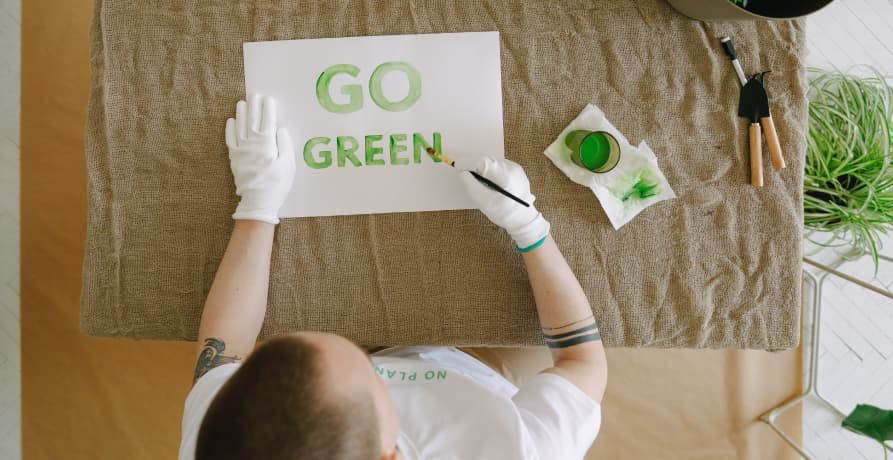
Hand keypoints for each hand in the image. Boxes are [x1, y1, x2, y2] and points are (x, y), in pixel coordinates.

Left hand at [225, 94, 295, 224]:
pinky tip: (231, 120)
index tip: (268, 98)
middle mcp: (252, 143)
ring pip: (239, 126)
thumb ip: (284, 145)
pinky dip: (230, 128)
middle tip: (254, 94)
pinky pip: (230, 139)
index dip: (268, 108)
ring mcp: (241, 149)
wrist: (257, 201)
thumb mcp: (288, 165)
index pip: (268, 121)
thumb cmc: (277, 184)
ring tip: (242, 102)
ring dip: (241, 113)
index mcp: (267, 144)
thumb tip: (280, 129)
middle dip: (254, 105)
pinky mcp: (234, 157)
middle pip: (252, 119)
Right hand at [456, 157, 549, 249]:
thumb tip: (463, 172)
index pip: (480, 161)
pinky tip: (496, 185)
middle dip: (477, 169)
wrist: (523, 218)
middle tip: (473, 182)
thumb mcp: (483, 201)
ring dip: (486, 172)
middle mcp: (510, 167)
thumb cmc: (502, 212)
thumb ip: (470, 184)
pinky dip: (494, 173)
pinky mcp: (518, 171)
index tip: (460, 170)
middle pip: (487, 161)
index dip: (467, 164)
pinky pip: (500, 167)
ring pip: (493, 164)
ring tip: (486, 186)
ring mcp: (515, 168)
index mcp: (502, 174)